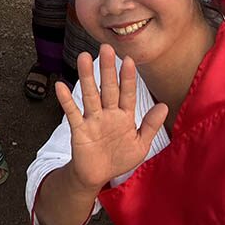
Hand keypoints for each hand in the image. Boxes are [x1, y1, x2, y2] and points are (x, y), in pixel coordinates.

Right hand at [55, 46, 167, 191]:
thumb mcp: (140, 144)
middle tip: (106, 48)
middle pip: (108, 88)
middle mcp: (108, 113)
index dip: (128, 78)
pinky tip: (61, 85)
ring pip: (90, 95)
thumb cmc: (119, 158)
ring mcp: (92, 119)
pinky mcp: (79, 129)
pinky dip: (66, 100)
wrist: (97, 175)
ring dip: (86, 77)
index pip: (127, 94)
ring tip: (83, 57)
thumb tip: (164, 105)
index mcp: (124, 116)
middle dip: (107, 69)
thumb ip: (150, 125)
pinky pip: (72, 113)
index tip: (128, 60)